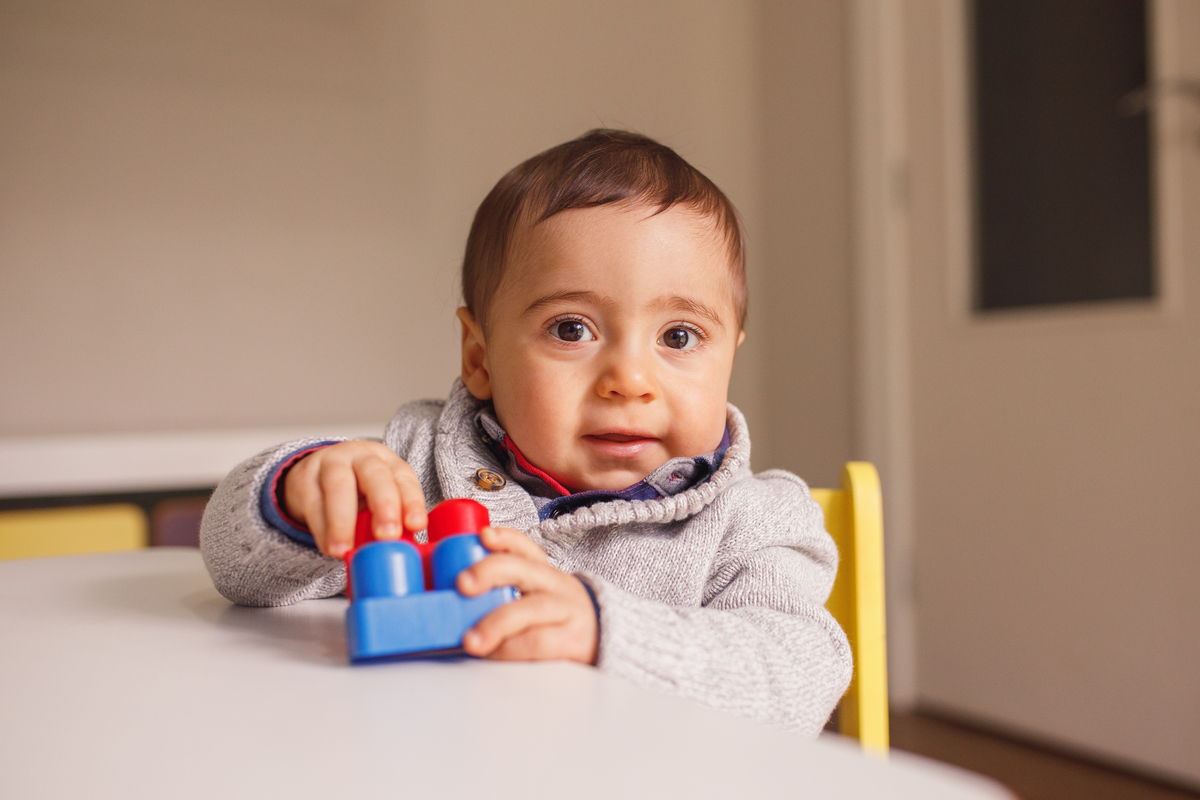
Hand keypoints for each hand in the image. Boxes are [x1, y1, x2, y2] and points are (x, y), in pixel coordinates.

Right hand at [282, 441, 426, 557]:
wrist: (315, 475)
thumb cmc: (357, 492)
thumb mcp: (378, 500)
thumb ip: (391, 520)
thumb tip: (401, 551)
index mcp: (388, 462)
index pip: (404, 478)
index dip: (412, 501)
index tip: (416, 525)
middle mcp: (361, 458)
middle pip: (375, 474)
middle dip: (384, 504)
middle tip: (387, 535)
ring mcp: (330, 464)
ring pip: (338, 486)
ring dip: (343, 521)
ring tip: (344, 549)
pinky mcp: (304, 478)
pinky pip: (313, 503)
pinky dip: (322, 529)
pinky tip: (329, 547)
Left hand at [457, 526, 598, 663]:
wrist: (606, 639)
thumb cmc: (558, 618)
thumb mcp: (538, 595)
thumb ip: (506, 590)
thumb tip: (452, 599)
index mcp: (543, 572)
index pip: (525, 546)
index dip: (504, 538)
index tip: (483, 536)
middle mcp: (555, 585)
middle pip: (523, 570)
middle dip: (489, 572)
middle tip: (463, 584)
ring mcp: (565, 612)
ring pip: (528, 610)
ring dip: (495, 624)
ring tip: (470, 640)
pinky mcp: (570, 641)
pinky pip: (536, 643)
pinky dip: (509, 649)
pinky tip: (492, 653)